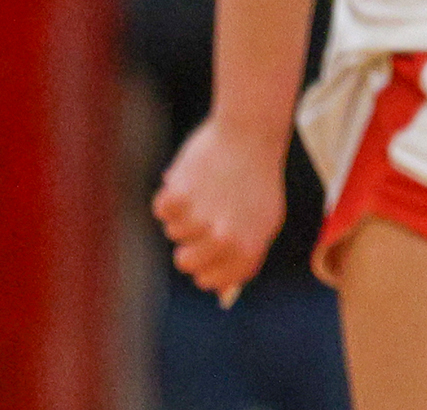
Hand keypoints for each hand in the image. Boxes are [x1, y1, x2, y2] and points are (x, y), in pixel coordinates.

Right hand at [152, 118, 291, 295]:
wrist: (252, 134)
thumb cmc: (257, 177)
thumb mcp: (265, 218)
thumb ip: (245, 253)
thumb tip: (223, 293)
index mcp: (249, 246)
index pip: (213, 281)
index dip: (206, 268)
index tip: (207, 254)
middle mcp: (225, 237)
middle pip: (186, 263)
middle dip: (189, 243)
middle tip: (204, 218)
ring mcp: (201, 218)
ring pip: (173, 232)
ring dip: (185, 213)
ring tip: (209, 189)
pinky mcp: (180, 197)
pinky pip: (161, 210)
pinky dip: (171, 195)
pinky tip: (192, 179)